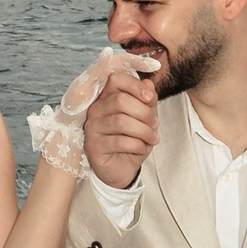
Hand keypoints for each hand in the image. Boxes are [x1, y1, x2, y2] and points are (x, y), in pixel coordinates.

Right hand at [82, 62, 157, 188]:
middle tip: (155, 124)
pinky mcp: (93, 145)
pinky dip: (137, 145)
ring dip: (143, 131)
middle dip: (144, 112)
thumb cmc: (132, 140)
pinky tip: (142, 149)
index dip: (135, 85)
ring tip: (152, 138)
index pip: (116, 78)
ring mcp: (92, 127)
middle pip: (120, 100)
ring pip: (121, 121)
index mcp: (107, 97)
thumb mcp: (145, 118)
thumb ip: (147, 100)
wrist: (123, 169)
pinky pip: (119, 141)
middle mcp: (96, 109)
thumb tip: (149, 83)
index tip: (150, 98)